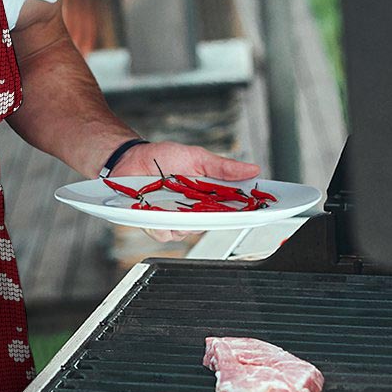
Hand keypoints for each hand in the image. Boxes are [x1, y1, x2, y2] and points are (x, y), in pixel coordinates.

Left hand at [112, 141, 260, 243]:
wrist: (131, 159)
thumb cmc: (163, 157)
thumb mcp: (197, 157)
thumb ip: (223, 167)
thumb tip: (252, 169)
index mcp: (208, 196)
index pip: (233, 209)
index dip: (247, 212)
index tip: (260, 210)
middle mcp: (193, 211)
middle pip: (212, 224)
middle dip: (213, 217)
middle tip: (207, 203)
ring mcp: (175, 219)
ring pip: (187, 232)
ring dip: (183, 219)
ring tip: (173, 200)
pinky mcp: (155, 224)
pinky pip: (164, 233)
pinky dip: (161, 223)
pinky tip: (155, 209)